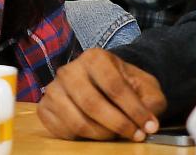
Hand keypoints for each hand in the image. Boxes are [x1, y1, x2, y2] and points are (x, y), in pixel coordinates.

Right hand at [39, 48, 165, 141]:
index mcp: (95, 58)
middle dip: (117, 125)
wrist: (100, 85)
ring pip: (77, 121)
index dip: (134, 110)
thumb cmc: (124, 85)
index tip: (149, 126)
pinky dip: (82, 138)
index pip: (114, 86)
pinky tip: (94, 132)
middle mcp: (69, 70)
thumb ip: (151, 101)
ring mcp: (53, 89)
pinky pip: (62, 130)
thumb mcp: (145, 87)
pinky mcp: (44, 107)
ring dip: (102, 134)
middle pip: (92, 104)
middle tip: (134, 135)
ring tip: (115, 134)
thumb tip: (148, 123)